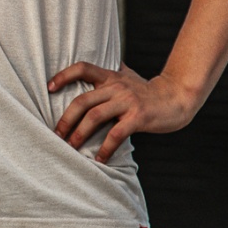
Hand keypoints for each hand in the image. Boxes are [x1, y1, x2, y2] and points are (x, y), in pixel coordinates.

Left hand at [50, 61, 199, 162]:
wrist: (178, 96)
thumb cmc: (149, 90)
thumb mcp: (128, 75)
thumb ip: (112, 72)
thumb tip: (94, 67)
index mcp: (110, 76)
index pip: (82, 68)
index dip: (63, 75)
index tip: (49, 87)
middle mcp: (116, 87)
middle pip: (82, 100)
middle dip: (65, 119)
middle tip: (56, 133)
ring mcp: (127, 102)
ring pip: (94, 116)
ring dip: (79, 134)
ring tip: (70, 147)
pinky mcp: (138, 117)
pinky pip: (116, 134)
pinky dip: (105, 148)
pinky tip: (100, 159)